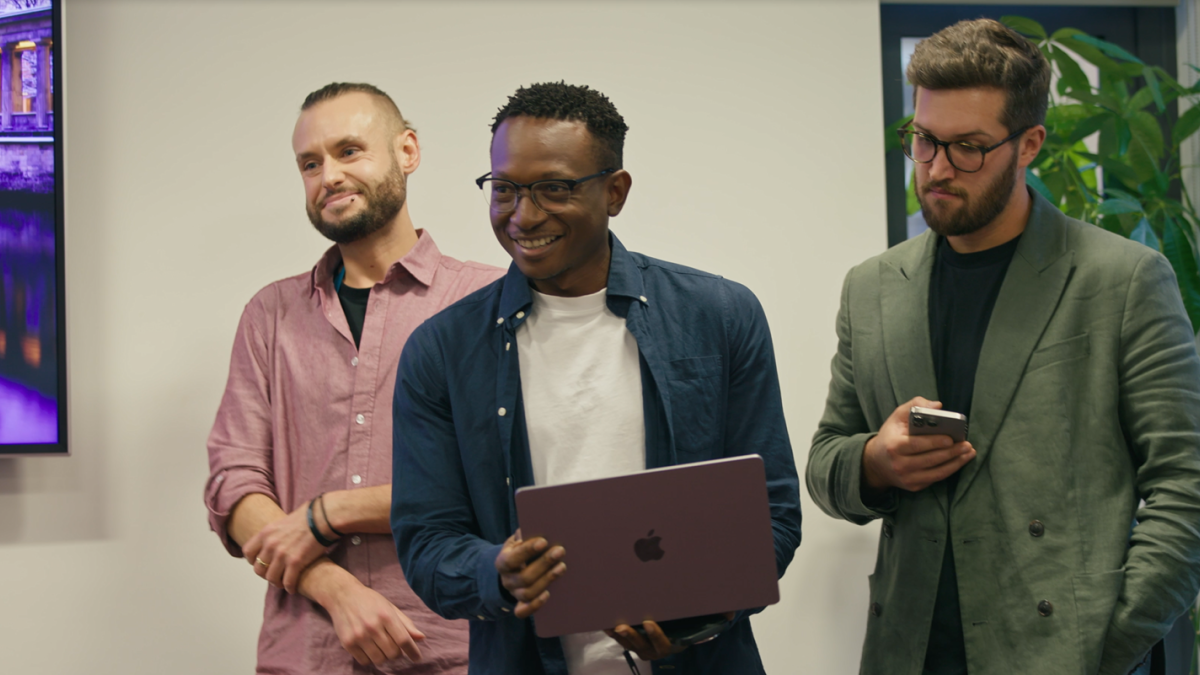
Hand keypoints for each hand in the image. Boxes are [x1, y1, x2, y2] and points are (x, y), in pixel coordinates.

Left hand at [243, 500, 329, 593]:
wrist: (323, 517)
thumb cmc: (308, 516)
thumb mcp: (284, 521)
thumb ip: (276, 533)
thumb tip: (277, 539)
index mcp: (266, 533)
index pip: (248, 552)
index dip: (253, 560)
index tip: (262, 563)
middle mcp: (270, 545)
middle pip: (258, 568)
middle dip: (265, 574)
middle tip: (274, 575)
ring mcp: (282, 554)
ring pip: (271, 578)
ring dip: (277, 583)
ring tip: (283, 583)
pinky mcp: (295, 562)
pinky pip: (287, 581)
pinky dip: (290, 587)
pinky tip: (293, 588)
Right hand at [326, 580, 424, 665]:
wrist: (343, 595)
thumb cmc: (370, 601)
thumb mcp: (390, 607)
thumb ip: (406, 624)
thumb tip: (421, 638)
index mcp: (386, 616)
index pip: (404, 640)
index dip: (413, 651)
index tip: (417, 658)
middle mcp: (372, 626)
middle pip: (393, 653)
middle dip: (397, 653)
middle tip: (393, 645)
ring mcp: (359, 636)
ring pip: (380, 660)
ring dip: (384, 656)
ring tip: (380, 646)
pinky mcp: (347, 643)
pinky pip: (364, 662)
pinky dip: (370, 658)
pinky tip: (369, 648)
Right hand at [494, 530, 565, 618]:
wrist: (511, 568)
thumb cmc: (519, 550)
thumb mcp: (517, 540)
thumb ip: (525, 535)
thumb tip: (536, 526)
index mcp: (502, 562)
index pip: (513, 558)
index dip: (527, 550)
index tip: (544, 541)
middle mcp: (507, 580)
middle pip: (524, 577)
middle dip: (543, 564)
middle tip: (560, 550)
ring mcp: (514, 593)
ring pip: (527, 593)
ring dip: (546, 580)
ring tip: (562, 567)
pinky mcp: (521, 604)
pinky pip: (523, 612)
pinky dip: (535, 606)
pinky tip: (548, 595)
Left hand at [605, 612, 734, 660]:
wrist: (682, 626)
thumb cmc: (693, 621)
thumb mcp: (705, 619)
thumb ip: (717, 615)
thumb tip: (731, 614)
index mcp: (674, 643)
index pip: (664, 644)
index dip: (656, 636)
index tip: (649, 623)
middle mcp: (657, 648)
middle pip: (642, 647)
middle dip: (632, 637)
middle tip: (623, 625)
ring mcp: (644, 646)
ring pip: (629, 644)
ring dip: (618, 636)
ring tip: (609, 625)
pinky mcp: (633, 640)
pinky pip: (621, 638)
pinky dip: (612, 631)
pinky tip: (602, 620)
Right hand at [862, 396, 974, 494]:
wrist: (876, 463)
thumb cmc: (891, 436)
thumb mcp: (897, 417)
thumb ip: (915, 405)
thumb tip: (938, 406)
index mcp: (894, 446)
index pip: (917, 444)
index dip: (935, 442)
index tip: (951, 438)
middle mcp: (899, 464)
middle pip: (930, 459)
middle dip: (952, 452)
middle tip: (967, 445)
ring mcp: (907, 478)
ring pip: (937, 472)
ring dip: (956, 463)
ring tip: (969, 452)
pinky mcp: (914, 486)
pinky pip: (936, 478)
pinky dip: (950, 470)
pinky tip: (960, 461)